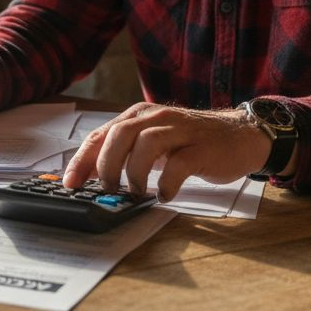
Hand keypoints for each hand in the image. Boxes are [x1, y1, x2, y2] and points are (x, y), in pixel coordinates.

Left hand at [62, 103, 271, 200]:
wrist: (240, 135)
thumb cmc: (191, 143)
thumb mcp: (154, 141)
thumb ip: (127, 152)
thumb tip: (94, 178)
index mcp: (139, 115)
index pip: (102, 134)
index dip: (82, 160)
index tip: (70, 183)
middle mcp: (156, 117)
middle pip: (119, 135)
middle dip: (106, 166)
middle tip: (108, 189)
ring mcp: (180, 130)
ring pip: (145, 144)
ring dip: (134, 173)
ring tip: (135, 193)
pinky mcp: (201, 148)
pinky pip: (178, 164)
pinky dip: (166, 183)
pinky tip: (164, 195)